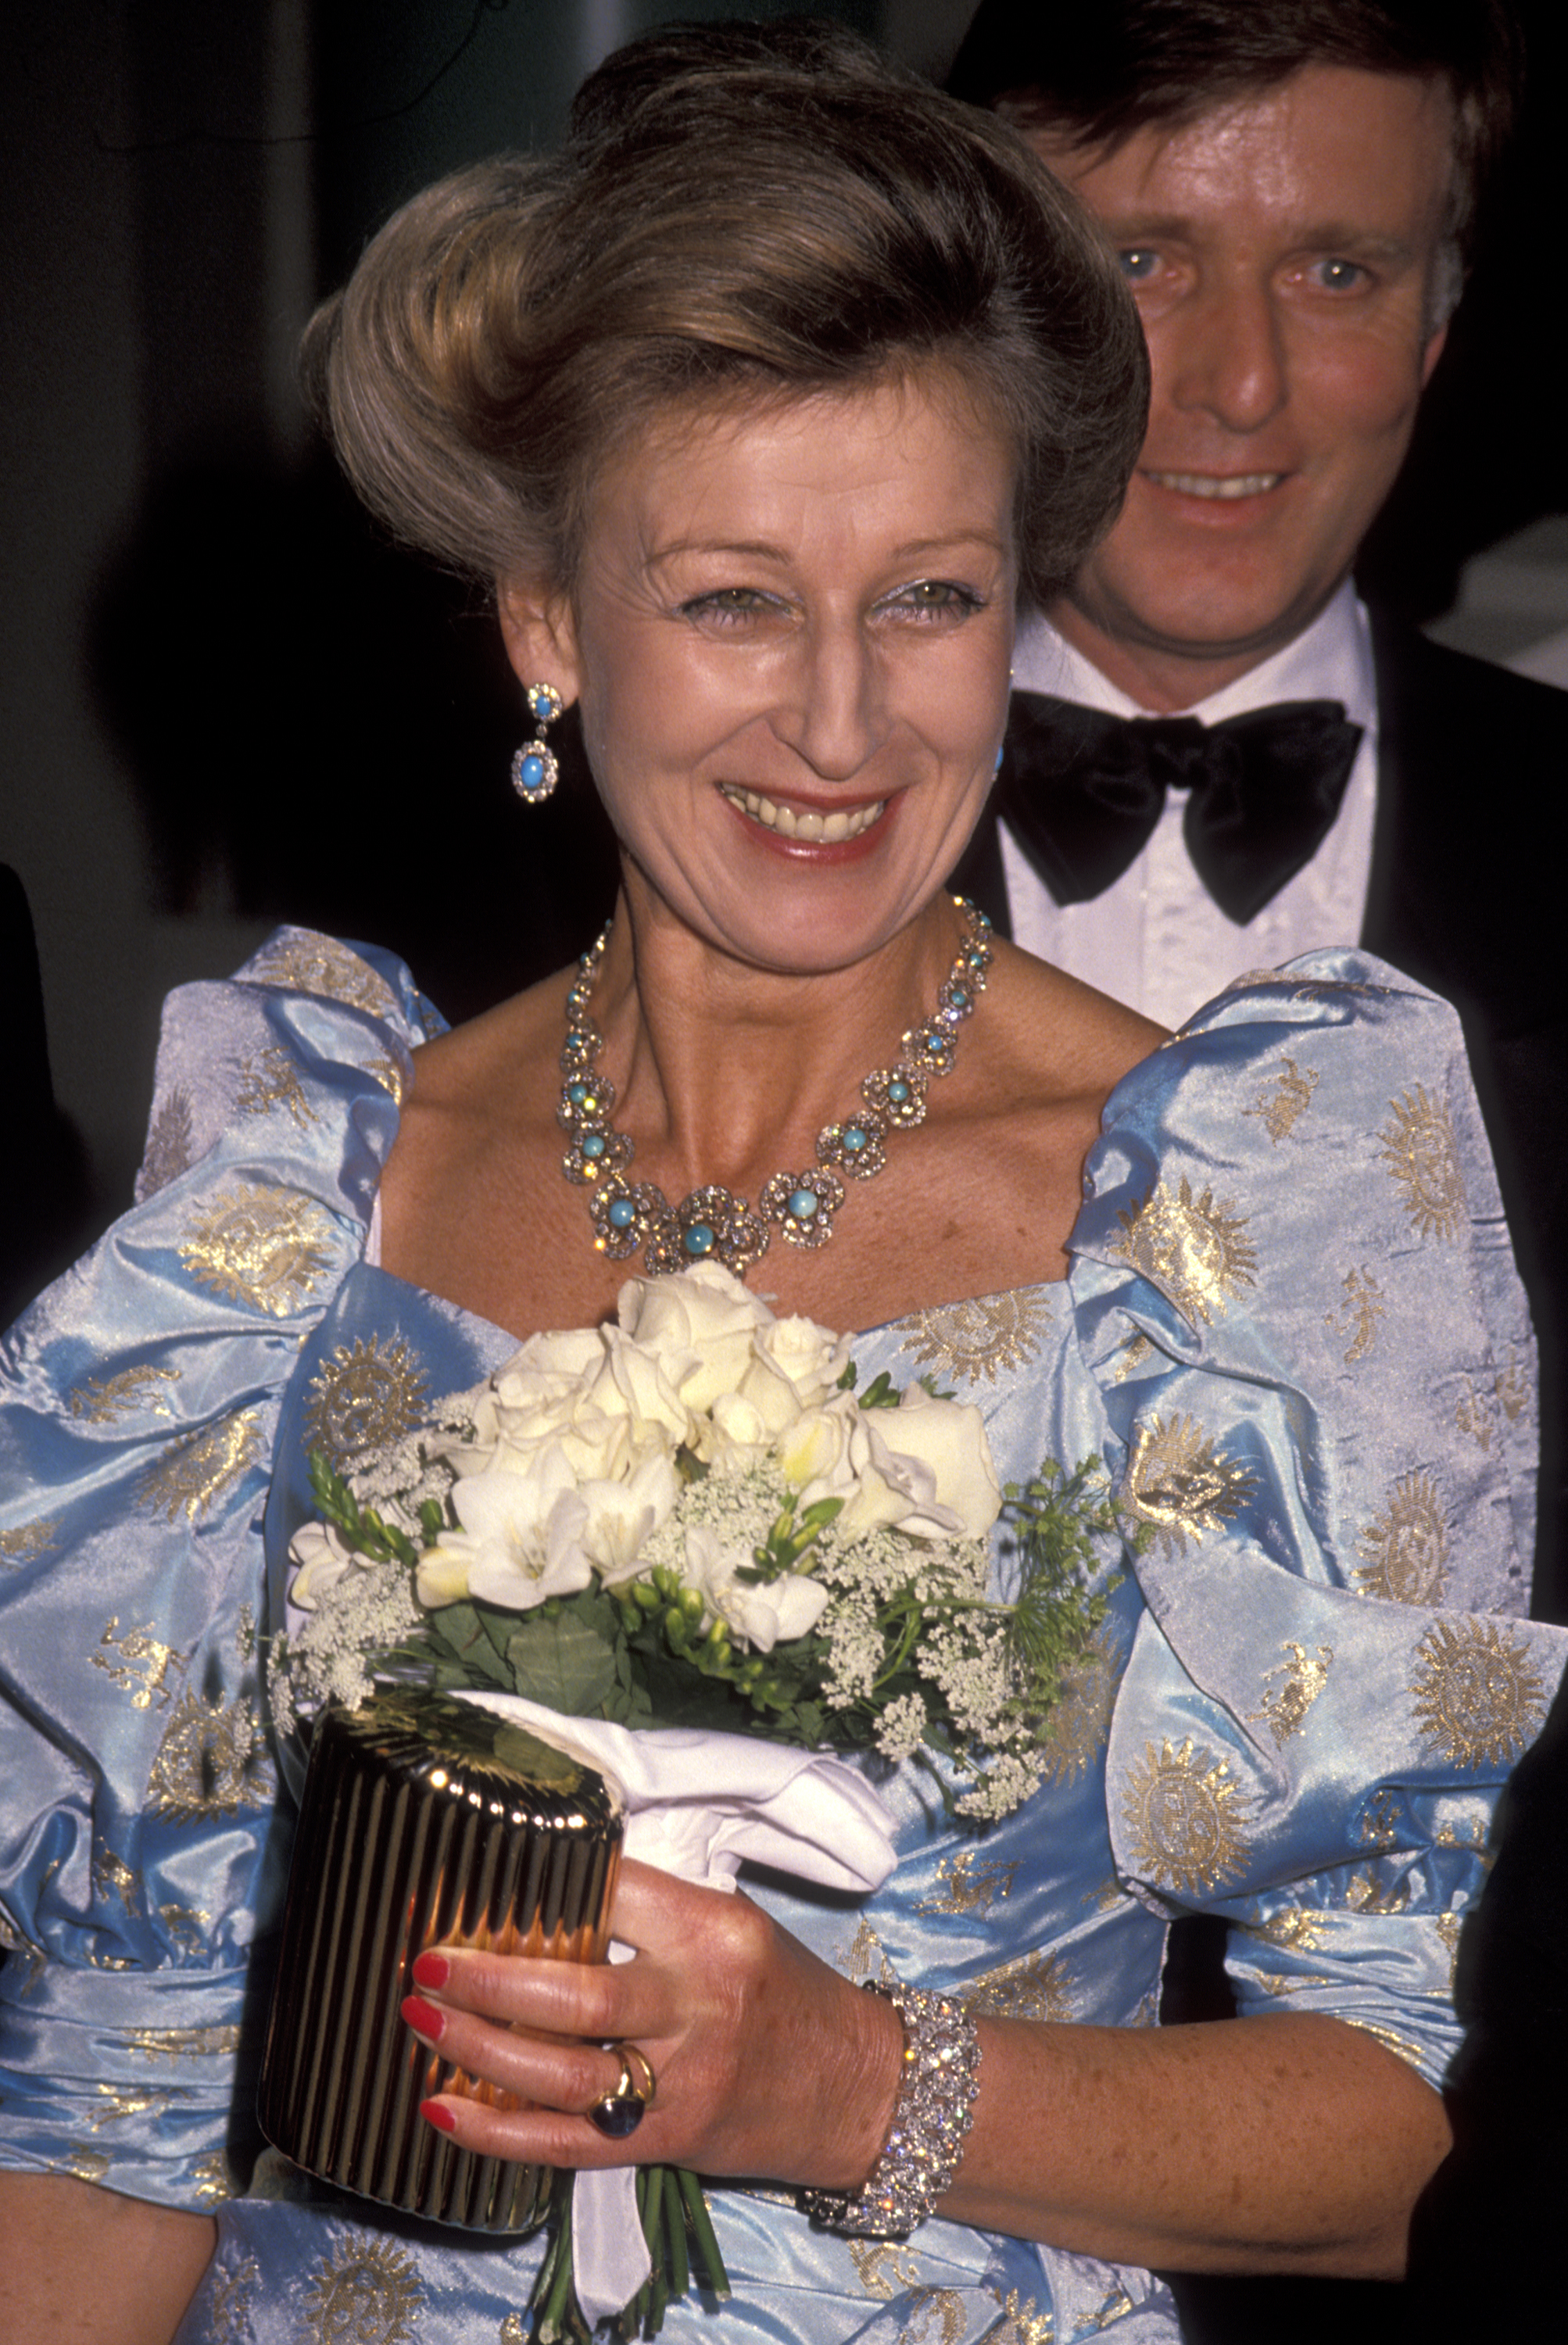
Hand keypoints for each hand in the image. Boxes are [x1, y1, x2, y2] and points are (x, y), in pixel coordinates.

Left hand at [400, 1858, 901, 2185]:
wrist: (853, 2085)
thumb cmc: (781, 1990)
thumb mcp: (733, 1925)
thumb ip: (652, 1912)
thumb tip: (545, 1891)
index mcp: (713, 1931)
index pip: (614, 1894)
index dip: (541, 1888)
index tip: (476, 1881)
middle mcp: (699, 2004)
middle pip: (580, 1994)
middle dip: (492, 1979)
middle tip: (427, 1961)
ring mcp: (683, 2081)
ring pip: (566, 2074)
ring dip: (480, 2050)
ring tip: (419, 2020)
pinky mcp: (667, 2141)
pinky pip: (570, 2143)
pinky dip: (499, 2132)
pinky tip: (442, 2108)